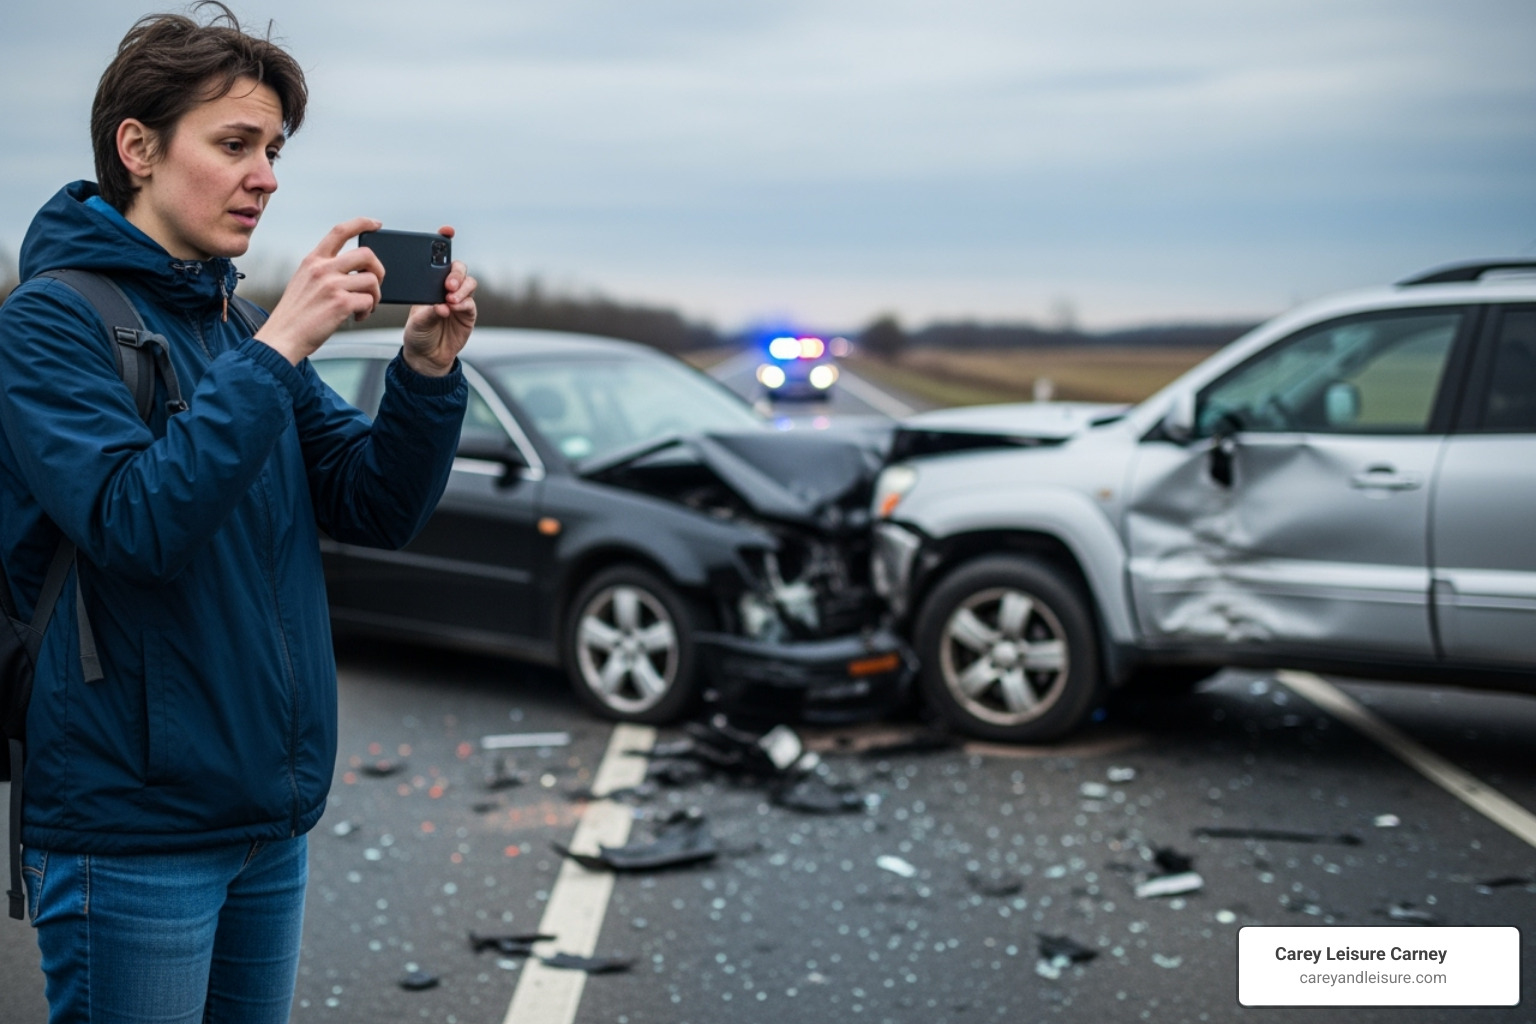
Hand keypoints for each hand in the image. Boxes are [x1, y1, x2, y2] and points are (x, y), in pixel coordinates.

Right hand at [254, 217, 385, 364]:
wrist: (282, 337)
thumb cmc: (295, 315)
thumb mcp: (303, 281)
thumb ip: (323, 271)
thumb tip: (353, 271)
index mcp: (313, 261)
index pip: (340, 231)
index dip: (362, 223)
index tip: (376, 224)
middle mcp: (322, 269)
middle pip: (366, 255)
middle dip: (379, 270)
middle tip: (375, 284)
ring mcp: (331, 285)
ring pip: (372, 280)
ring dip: (375, 296)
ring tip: (364, 307)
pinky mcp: (340, 303)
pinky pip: (369, 301)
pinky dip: (368, 311)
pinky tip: (357, 317)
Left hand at [401, 226, 476, 376]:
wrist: (426, 356)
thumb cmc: (417, 332)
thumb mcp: (415, 319)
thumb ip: (428, 310)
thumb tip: (442, 305)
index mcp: (430, 281)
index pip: (439, 257)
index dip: (444, 241)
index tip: (447, 231)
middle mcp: (446, 287)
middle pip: (458, 268)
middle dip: (455, 272)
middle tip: (447, 284)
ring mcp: (460, 299)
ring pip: (469, 283)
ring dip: (461, 288)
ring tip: (450, 298)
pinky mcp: (468, 314)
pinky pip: (470, 303)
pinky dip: (463, 303)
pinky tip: (453, 307)